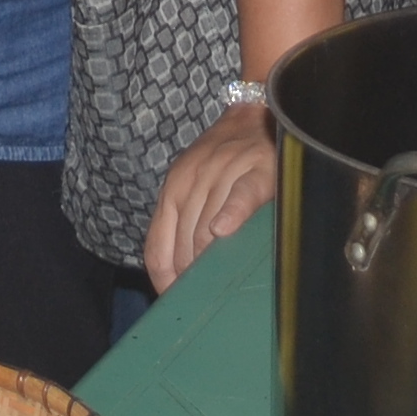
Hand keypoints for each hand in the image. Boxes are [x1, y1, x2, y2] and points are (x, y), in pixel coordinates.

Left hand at [144, 99, 278, 289]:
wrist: (256, 112)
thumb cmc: (224, 160)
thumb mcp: (192, 184)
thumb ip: (182, 224)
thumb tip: (179, 279)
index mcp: (174, 188)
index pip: (159, 246)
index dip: (165, 280)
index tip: (177, 302)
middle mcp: (194, 178)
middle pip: (185, 244)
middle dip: (194, 276)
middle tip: (208, 302)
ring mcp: (225, 171)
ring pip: (209, 226)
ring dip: (212, 260)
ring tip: (223, 286)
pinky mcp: (258, 167)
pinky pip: (240, 194)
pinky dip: (231, 213)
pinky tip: (225, 231)